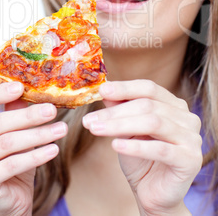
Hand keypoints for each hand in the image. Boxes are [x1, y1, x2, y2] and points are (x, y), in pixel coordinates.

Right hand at [0, 82, 67, 215]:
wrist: (9, 200)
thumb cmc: (11, 160)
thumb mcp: (15, 132)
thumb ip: (15, 111)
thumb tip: (29, 87)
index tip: (20, 86)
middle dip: (28, 116)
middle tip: (52, 109)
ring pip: (7, 143)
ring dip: (38, 135)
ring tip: (61, 129)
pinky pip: (11, 165)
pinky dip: (35, 156)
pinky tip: (53, 149)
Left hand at [83, 80, 201, 214]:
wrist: (153, 194)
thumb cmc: (141, 159)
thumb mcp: (127, 130)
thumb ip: (120, 108)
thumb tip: (105, 90)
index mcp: (174, 105)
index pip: (149, 88)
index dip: (124, 88)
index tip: (101, 90)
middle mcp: (187, 118)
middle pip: (147, 105)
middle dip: (115, 112)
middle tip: (89, 120)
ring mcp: (191, 138)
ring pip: (153, 123)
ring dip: (120, 125)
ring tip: (96, 130)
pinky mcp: (190, 160)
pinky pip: (160, 149)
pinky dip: (135, 146)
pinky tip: (115, 146)